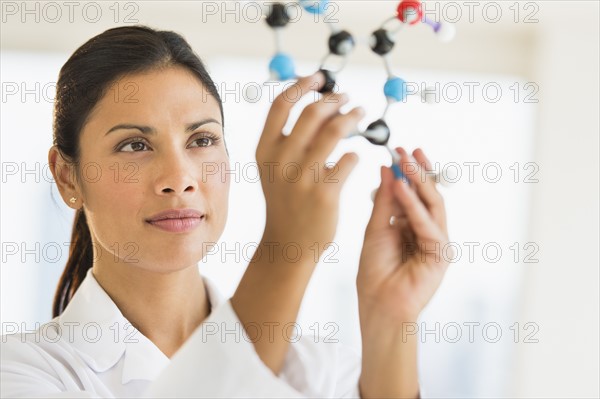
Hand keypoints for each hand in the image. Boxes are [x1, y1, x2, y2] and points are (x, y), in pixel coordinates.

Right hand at [231, 73, 363, 373]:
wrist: (288, 244)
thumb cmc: (286, 202)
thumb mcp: (274, 168)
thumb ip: (287, 138)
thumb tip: (317, 104)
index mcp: (265, 150)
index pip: (280, 105)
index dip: (302, 85)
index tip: (320, 77)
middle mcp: (281, 160)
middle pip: (311, 112)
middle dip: (333, 99)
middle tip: (347, 98)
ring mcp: (303, 177)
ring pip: (334, 131)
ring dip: (351, 117)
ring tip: (360, 113)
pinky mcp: (325, 193)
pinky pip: (349, 160)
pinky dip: (356, 153)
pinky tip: (358, 155)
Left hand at [357, 147, 450, 323]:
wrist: (378, 304)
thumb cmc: (375, 271)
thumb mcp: (375, 228)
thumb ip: (384, 200)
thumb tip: (387, 169)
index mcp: (411, 224)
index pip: (415, 192)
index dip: (408, 171)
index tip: (399, 151)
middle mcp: (427, 230)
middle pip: (428, 194)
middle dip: (417, 170)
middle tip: (406, 150)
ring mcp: (437, 241)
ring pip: (433, 204)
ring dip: (419, 182)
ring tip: (405, 162)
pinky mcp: (441, 253)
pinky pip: (429, 223)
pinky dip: (414, 206)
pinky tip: (401, 188)